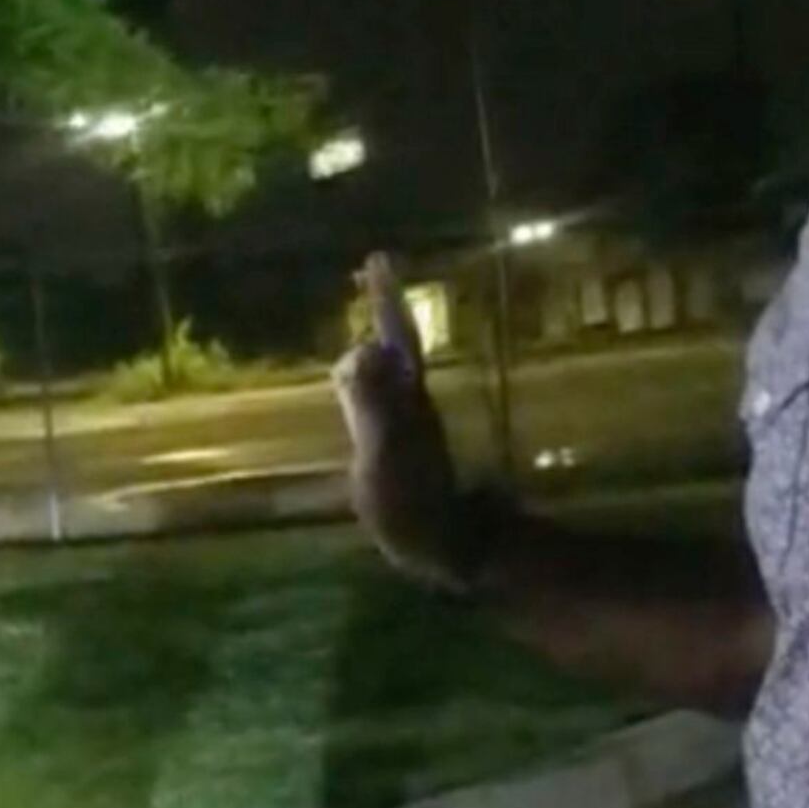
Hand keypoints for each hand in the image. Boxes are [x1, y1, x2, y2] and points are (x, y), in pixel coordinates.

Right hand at [333, 253, 477, 586]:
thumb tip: (360, 349)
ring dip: (377, 342)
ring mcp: (412, 425)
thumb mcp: (383, 457)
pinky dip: (370, 379)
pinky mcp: (406, 447)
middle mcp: (414, 402)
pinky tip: (361, 386)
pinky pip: (383, 397)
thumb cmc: (413, 509)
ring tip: (357, 326)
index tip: (377, 259)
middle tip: (371, 276)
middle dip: (384, 310)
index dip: (387, 299)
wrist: (450, 548)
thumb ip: (371, 404)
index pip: (396, 335)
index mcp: (408, 398)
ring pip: (393, 370)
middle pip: (398, 344)